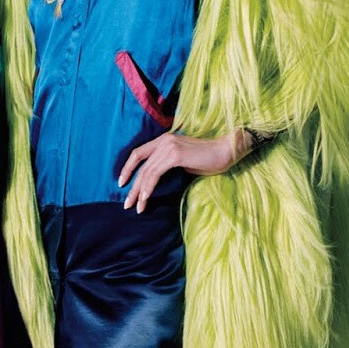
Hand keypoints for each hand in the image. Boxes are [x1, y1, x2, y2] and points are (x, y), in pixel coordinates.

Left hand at [119, 130, 239, 211]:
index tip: (122, 184)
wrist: (226, 151)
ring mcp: (169, 146)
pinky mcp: (175, 154)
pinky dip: (149, 187)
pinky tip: (146, 198)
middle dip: (132, 187)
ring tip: (136, 207)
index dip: (127, 169)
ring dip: (139, 191)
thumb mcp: (182, 162)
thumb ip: (167, 166)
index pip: (138, 154)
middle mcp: (163, 140)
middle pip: (140, 165)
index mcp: (163, 140)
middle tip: (127, 204)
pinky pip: (156, 173)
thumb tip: (154, 181)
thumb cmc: (208, 159)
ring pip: (146, 172)